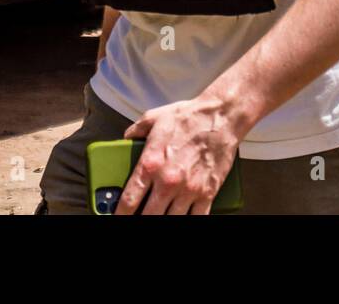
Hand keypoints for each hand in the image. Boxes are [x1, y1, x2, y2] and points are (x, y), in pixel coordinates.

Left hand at [115, 96, 242, 214]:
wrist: (220, 117)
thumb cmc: (189, 117)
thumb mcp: (153, 118)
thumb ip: (136, 131)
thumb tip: (126, 139)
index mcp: (150, 164)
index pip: (129, 200)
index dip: (120, 214)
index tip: (118, 216)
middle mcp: (167, 181)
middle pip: (149, 216)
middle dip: (141, 219)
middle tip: (140, 216)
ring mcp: (188, 190)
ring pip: (171, 220)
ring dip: (164, 219)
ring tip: (161, 214)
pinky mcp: (207, 193)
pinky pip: (197, 218)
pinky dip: (189, 220)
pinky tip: (183, 216)